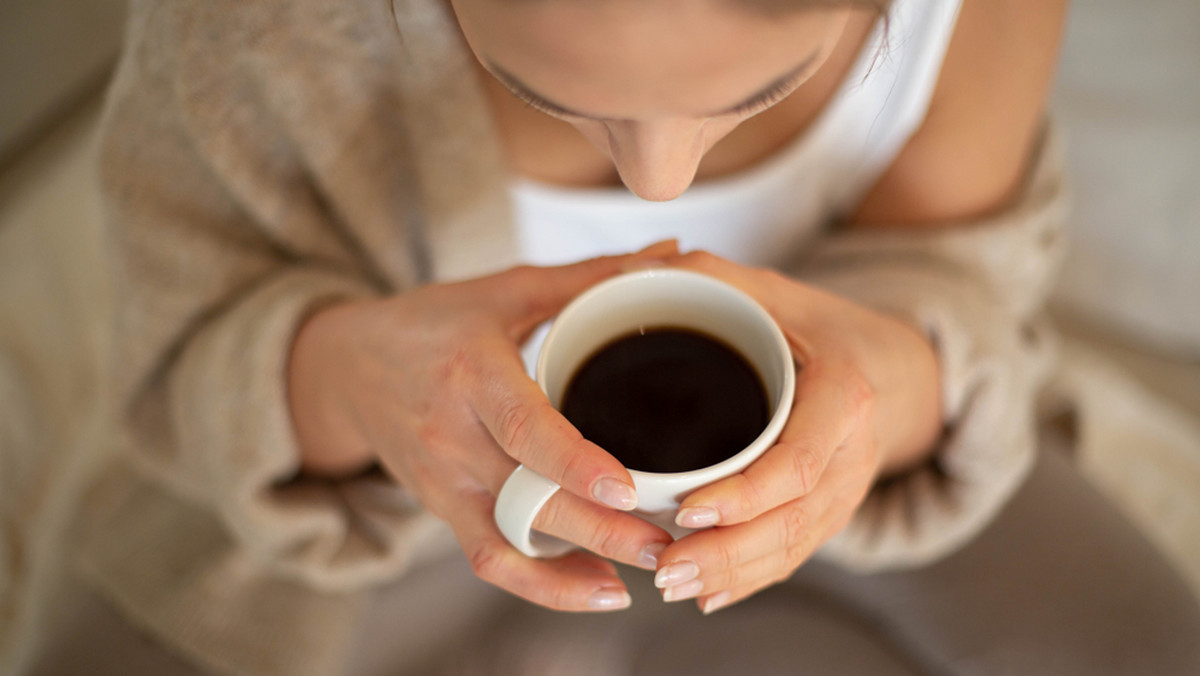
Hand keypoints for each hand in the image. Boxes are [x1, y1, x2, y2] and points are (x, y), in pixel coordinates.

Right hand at [287, 242, 678, 610]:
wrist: (346, 368)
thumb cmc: (433, 324)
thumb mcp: (504, 290)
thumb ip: (589, 276)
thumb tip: (669, 253)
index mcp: (472, 372)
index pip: (522, 426)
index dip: (573, 463)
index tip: (627, 488)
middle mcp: (452, 434)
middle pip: (526, 497)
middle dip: (601, 530)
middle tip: (668, 543)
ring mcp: (444, 481)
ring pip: (510, 541)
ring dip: (577, 569)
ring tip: (643, 572)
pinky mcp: (443, 510)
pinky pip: (491, 561)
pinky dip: (543, 585)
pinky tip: (598, 590)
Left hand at [649, 251, 941, 613]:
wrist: (888, 364)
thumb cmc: (819, 324)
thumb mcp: (773, 289)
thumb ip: (709, 276)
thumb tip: (635, 268)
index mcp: (845, 394)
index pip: (797, 461)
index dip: (746, 494)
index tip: (689, 511)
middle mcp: (853, 451)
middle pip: (793, 519)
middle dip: (728, 551)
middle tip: (665, 567)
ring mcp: (847, 488)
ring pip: (794, 546)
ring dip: (734, 574)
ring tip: (672, 586)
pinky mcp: (832, 510)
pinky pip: (797, 553)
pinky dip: (753, 580)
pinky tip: (709, 596)